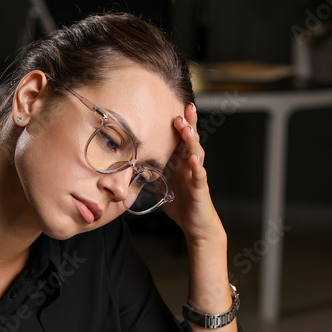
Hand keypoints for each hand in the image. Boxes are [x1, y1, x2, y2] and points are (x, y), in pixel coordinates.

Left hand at [163, 102, 224, 245]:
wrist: (196, 224)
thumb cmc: (182, 204)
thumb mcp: (161, 184)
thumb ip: (151, 173)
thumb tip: (131, 166)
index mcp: (181, 162)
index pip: (180, 139)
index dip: (179, 124)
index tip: (173, 107)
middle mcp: (190, 165)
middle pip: (191, 140)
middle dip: (189, 123)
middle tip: (185, 108)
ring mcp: (196, 174)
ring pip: (197, 153)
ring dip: (192, 140)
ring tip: (187, 129)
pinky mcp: (200, 188)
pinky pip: (199, 175)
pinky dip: (197, 166)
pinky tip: (194, 158)